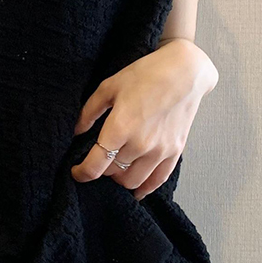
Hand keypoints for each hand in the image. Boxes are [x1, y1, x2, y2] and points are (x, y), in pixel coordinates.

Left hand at [71, 39, 217, 200]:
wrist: (185, 72)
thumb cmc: (146, 74)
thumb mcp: (109, 87)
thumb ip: (89, 112)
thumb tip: (77, 131)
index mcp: (120, 128)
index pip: (95, 165)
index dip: (81, 173)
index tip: (76, 171)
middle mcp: (140, 144)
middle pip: (112, 173)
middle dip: (101, 170)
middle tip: (98, 161)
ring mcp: (160, 150)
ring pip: (132, 181)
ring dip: (120, 179)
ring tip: (115, 168)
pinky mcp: (175, 152)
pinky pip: (157, 180)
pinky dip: (144, 188)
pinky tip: (136, 190)